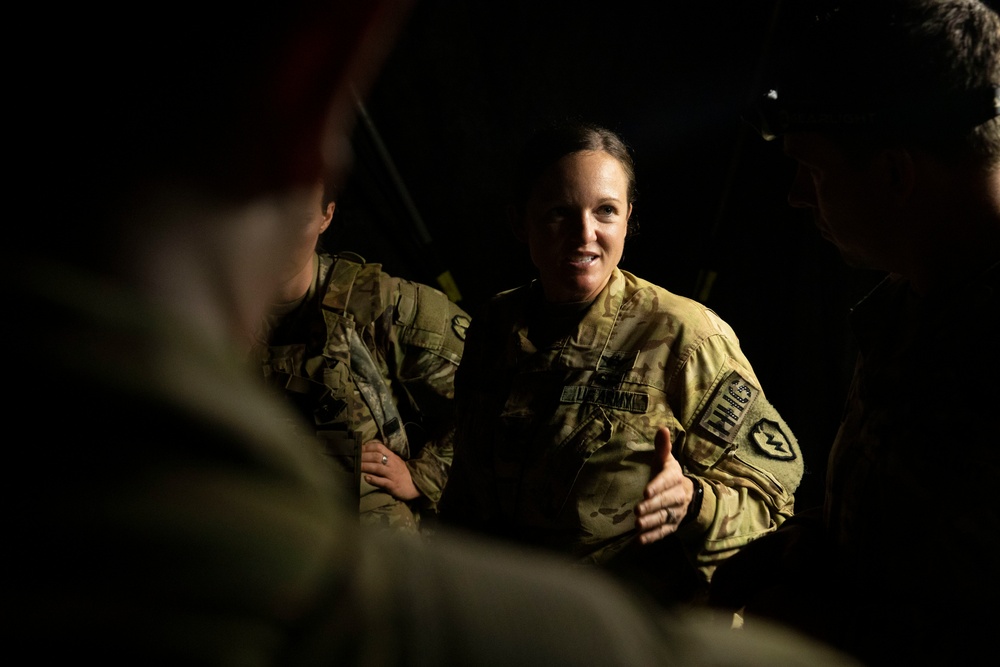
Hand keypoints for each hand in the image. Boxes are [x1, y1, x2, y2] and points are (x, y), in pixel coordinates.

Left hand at [360, 440, 419, 500]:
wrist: (416, 486)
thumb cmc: (403, 473)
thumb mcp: (396, 462)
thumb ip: (385, 457)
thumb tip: (369, 452)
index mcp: (392, 456)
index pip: (379, 447)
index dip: (367, 447)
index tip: (357, 449)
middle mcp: (392, 464)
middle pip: (376, 456)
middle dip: (363, 456)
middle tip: (353, 458)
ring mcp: (392, 474)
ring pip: (378, 468)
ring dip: (366, 466)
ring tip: (357, 466)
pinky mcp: (392, 485)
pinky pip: (382, 481)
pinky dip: (373, 479)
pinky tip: (366, 478)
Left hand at [635, 426, 693, 544]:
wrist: (687, 494)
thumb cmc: (669, 474)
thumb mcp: (665, 460)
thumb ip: (663, 447)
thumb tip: (662, 428)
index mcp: (675, 477)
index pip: (667, 481)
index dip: (657, 486)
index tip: (646, 491)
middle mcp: (678, 496)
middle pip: (666, 502)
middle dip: (652, 506)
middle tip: (637, 511)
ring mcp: (676, 512)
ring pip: (664, 518)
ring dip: (651, 523)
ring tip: (638, 525)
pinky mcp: (672, 525)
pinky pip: (663, 532)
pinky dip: (652, 538)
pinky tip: (639, 542)